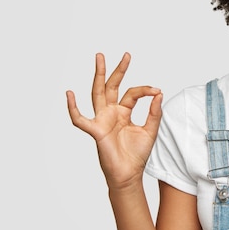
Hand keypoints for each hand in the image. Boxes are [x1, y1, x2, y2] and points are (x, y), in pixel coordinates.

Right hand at [66, 53, 162, 189]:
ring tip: (100, 58)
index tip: (157, 90)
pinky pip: (80, 119)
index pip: (132, 93)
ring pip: (98, 93)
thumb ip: (155, 112)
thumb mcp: (150, 130)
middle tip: (126, 54)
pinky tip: (69, 94)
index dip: (145, 89)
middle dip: (117, 70)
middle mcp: (111, 112)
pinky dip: (73, 108)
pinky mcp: (96, 131)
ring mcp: (102, 120)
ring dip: (99, 75)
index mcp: (124, 112)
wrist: (130, 174)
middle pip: (112, 86)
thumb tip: (159, 92)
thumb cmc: (137, 154)